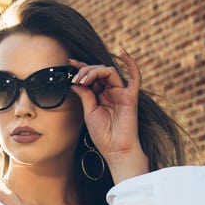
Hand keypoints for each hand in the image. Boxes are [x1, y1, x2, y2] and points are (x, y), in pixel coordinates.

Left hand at [70, 51, 149, 181]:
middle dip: (85, 71)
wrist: (115, 150)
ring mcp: (121, 93)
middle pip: (99, 71)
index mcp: (100, 95)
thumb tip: (75, 82)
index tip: (69, 62)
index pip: (91, 76)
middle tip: (76, 79)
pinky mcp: (131, 97)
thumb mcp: (89, 113)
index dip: (81, 68)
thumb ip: (85, 95)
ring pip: (110, 71)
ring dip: (94, 71)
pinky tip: (125, 54)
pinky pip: (135, 77)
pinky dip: (132, 64)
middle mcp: (111, 92)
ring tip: (83, 79)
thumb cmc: (103, 135)